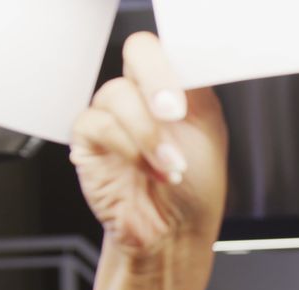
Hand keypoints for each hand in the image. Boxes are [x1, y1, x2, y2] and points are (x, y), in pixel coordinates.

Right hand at [70, 32, 228, 259]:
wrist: (173, 232)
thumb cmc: (194, 190)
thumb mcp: (209, 135)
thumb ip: (195, 96)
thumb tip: (185, 66)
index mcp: (176, 88)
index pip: (168, 49)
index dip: (174, 65)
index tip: (183, 99)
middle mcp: (144, 96)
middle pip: (138, 51)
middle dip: (157, 81)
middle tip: (172, 114)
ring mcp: (114, 115)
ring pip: (118, 94)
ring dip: (149, 134)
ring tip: (171, 167)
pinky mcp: (89, 139)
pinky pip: (98, 124)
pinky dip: (129, 148)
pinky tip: (149, 171)